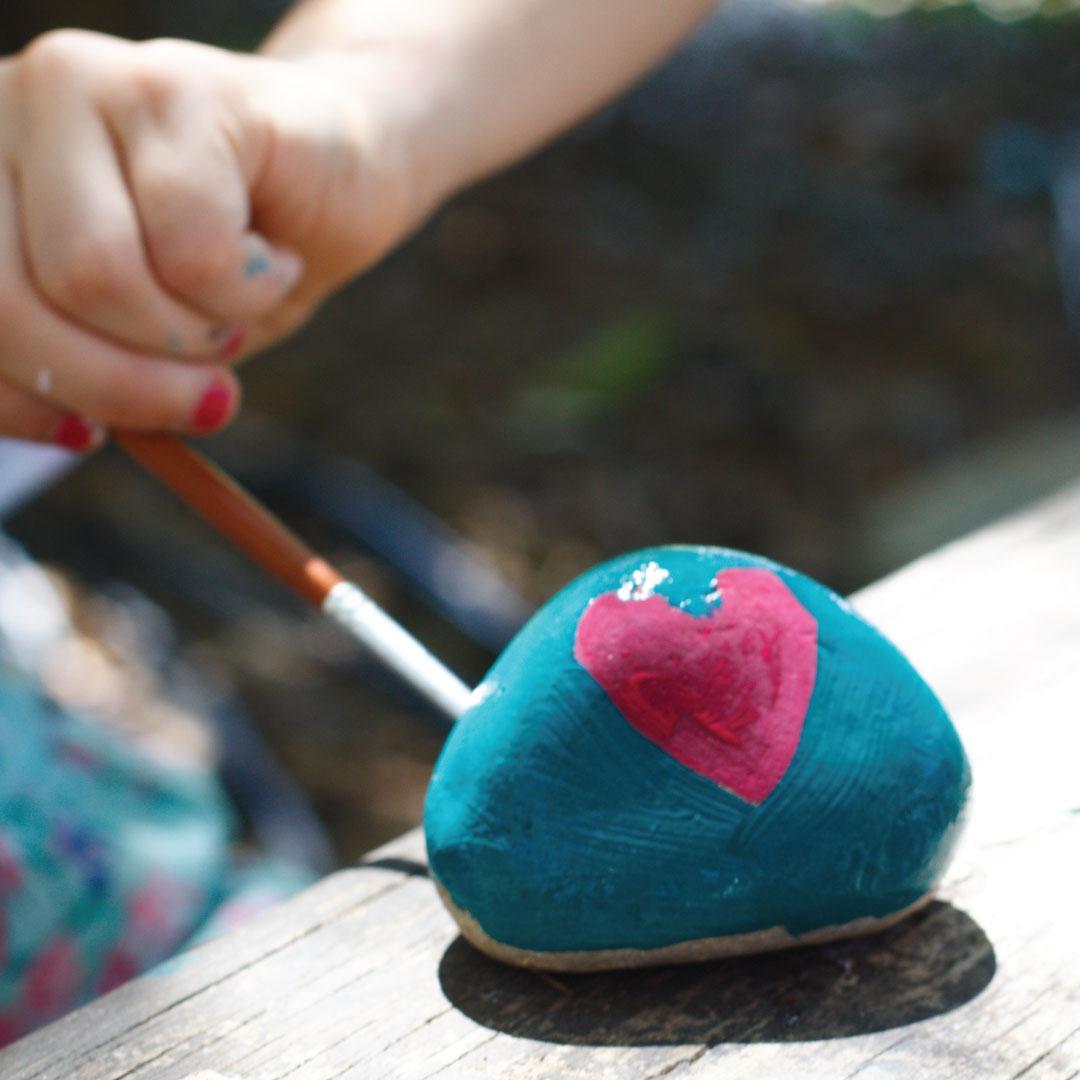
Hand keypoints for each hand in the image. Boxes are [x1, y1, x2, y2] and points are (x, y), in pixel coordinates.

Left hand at [0, 30, 412, 446]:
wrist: (344, 170)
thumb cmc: (232, 254)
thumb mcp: (141, 334)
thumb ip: (80, 370)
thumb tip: (76, 428)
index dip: (19, 399)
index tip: (88, 438)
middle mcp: (7, 109)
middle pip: (10, 301)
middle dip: (119, 385)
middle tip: (204, 402)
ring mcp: (85, 85)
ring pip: (98, 277)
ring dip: (196, 333)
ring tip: (237, 303)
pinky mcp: (178, 88)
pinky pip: (194, 251)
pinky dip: (252, 291)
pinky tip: (274, 259)